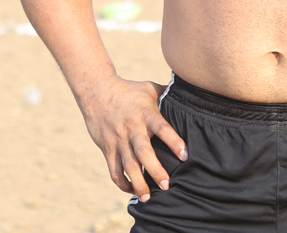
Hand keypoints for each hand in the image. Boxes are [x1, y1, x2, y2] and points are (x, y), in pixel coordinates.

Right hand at [79, 75, 186, 201]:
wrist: (96, 91)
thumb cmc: (129, 90)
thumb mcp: (149, 89)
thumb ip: (167, 95)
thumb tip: (191, 94)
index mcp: (146, 113)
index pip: (162, 128)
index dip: (174, 141)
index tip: (185, 155)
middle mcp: (132, 129)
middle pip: (144, 152)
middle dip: (155, 170)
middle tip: (167, 185)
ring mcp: (118, 140)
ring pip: (128, 166)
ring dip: (138, 183)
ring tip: (148, 198)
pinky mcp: (107, 148)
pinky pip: (114, 170)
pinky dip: (123, 183)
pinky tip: (132, 190)